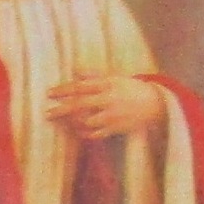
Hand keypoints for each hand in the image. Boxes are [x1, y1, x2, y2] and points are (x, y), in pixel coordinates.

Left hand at [46, 73, 165, 139]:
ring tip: (63, 121)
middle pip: (79, 105)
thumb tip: (74, 69)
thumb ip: (93, 75)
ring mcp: (112, 116)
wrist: (155, 104)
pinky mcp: (116, 128)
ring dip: (72, 122)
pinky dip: (84, 133)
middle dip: (61, 110)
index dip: (63, 90)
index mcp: (107, 85)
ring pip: (86, 122)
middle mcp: (108, 100)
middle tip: (47, 113)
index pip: (80, 87)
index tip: (49, 94)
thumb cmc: (131, 88)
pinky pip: (95, 134)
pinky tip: (77, 130)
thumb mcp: (114, 78)